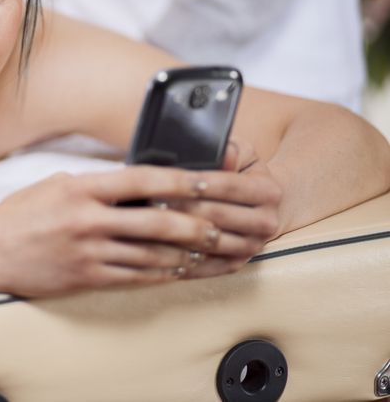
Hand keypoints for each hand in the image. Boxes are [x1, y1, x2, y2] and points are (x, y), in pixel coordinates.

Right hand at [0, 156, 280, 297]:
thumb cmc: (25, 213)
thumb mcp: (60, 185)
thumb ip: (101, 186)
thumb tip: (145, 184)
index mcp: (82, 187)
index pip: (144, 180)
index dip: (183, 181)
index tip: (213, 182)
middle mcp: (88, 219)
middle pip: (158, 222)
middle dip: (200, 225)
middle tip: (228, 225)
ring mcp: (88, 251)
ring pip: (154, 254)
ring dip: (191, 254)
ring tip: (218, 250)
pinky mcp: (87, 278)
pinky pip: (137, 276)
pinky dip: (166, 273)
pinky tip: (184, 269)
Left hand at [159, 139, 282, 279]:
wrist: (258, 203)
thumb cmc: (238, 170)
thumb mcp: (240, 152)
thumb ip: (231, 150)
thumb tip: (222, 156)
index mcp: (269, 191)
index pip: (228, 185)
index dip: (195, 182)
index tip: (164, 179)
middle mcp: (266, 222)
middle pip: (216, 215)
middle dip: (180, 208)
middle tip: (147, 204)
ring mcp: (252, 246)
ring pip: (209, 243)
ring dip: (177, 236)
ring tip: (147, 226)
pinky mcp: (236, 263)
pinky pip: (206, 266)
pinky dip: (180, 260)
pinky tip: (155, 250)